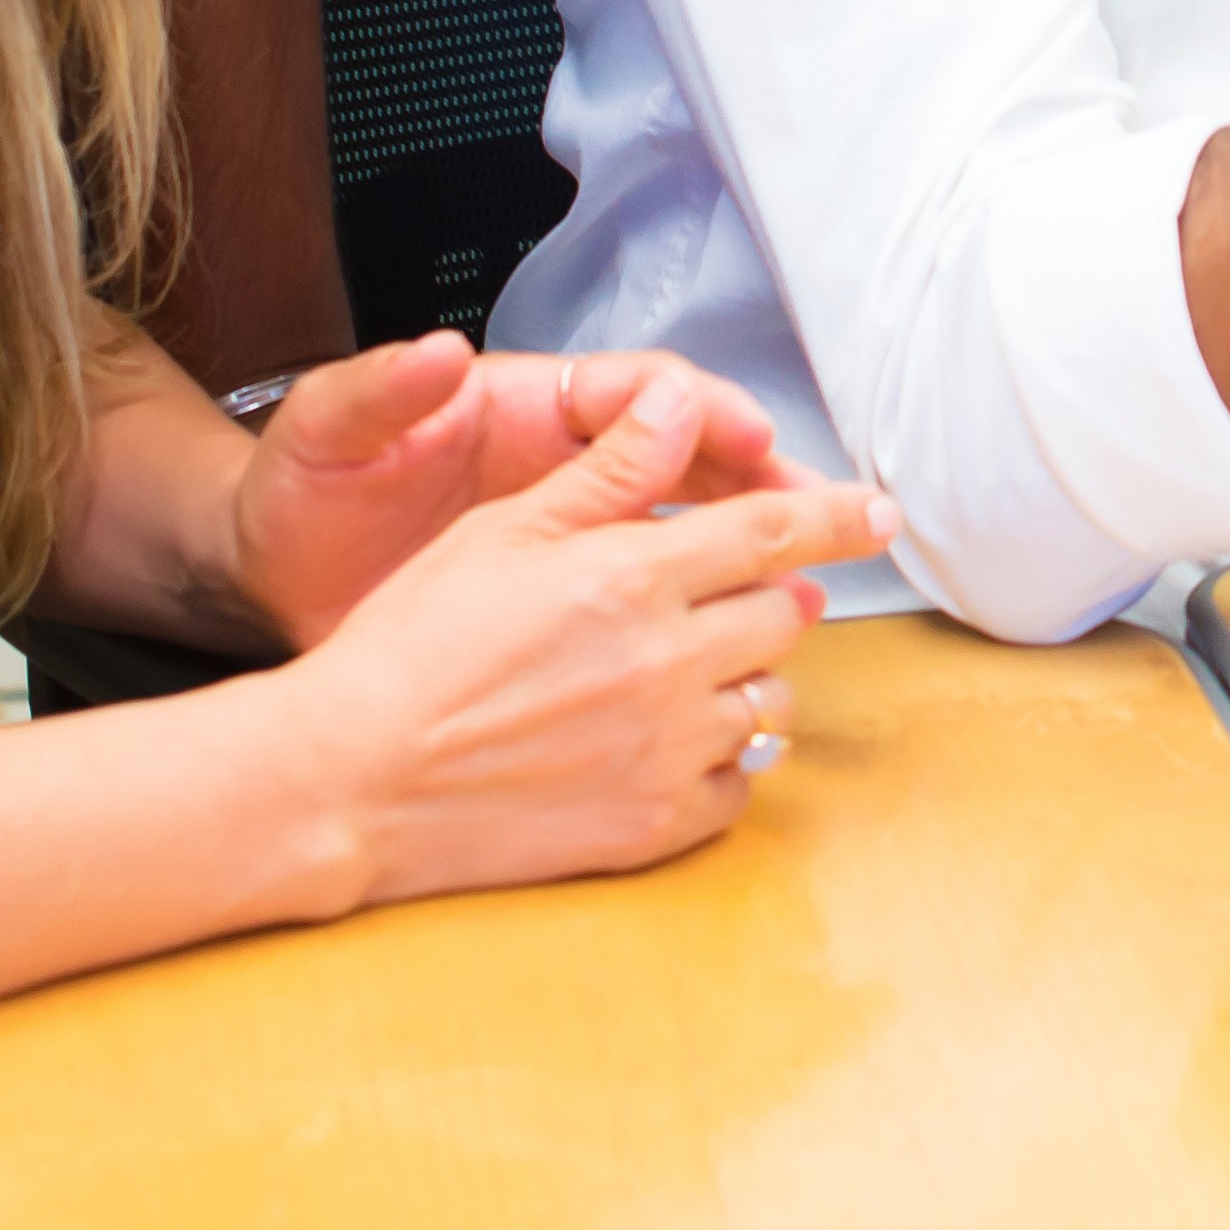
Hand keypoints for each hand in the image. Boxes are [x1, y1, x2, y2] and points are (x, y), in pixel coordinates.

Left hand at [213, 335, 791, 652]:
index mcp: (519, 410)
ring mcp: (564, 537)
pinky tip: (737, 656)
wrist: (258, 578)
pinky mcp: (554, 606)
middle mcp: (558, 465)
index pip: (634, 393)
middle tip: (822, 511)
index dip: (699, 411)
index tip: (747, 431)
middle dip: (758, 481)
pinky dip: (696, 621)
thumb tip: (439, 351)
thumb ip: (381, 392)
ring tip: (809, 586)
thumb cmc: (296, 492)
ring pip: (683, 531)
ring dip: (747, 550)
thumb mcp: (325, 433)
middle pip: (687, 458)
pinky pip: (646, 600)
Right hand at [246, 378, 893, 915]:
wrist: (351, 779)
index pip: (776, 533)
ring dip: (744, 677)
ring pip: (769, 702)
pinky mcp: (653, 825)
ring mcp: (668, 750)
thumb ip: (609, 471)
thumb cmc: (410, 647)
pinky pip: (738, 786)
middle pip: (784, 615)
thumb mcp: (503, 531)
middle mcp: (668, 663)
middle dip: (768, 596)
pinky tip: (669, 743)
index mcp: (634, 576)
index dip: (838, 518)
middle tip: (721, 597)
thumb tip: (679, 404)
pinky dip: (722, 761)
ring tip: (681, 672)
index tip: (877, 514)